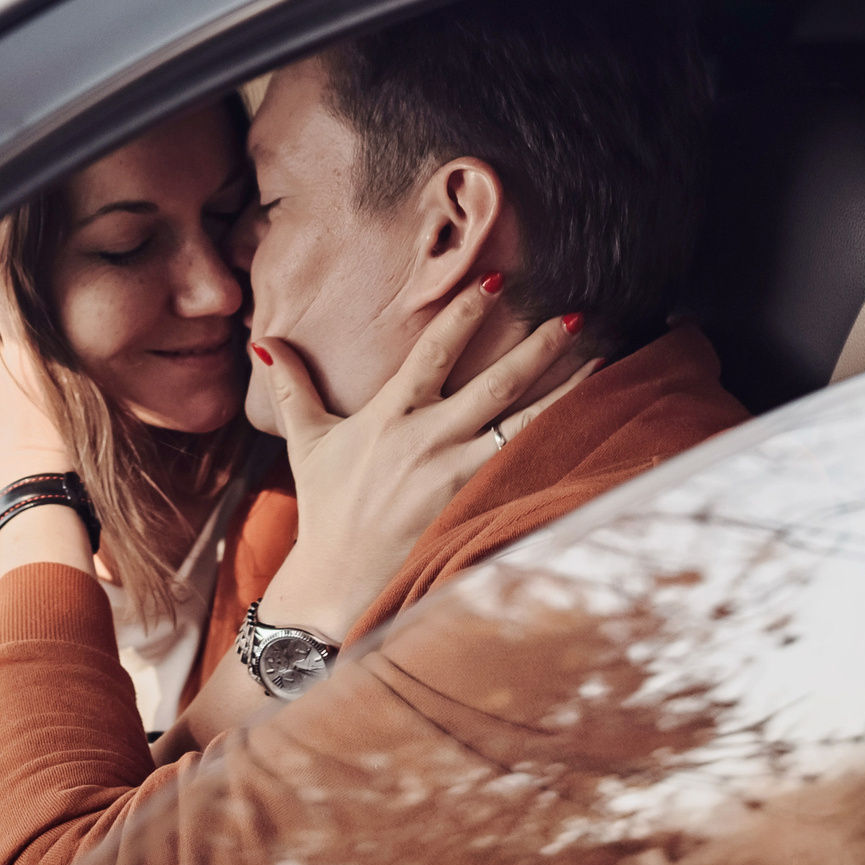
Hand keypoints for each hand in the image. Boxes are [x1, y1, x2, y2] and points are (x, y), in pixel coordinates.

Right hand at [254, 276, 597, 640]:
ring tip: (601, 359)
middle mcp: (429, 440)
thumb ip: (293, 386)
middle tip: (573, 315)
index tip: (497, 281)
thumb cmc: (326, 509)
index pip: (435, 351)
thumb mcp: (306, 442)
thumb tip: (264, 339)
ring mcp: (457, 476)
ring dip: (565, 390)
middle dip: (538, 347)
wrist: (337, 582)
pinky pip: (526, 469)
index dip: (466, 314)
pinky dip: (559, 445)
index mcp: (391, 415)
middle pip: (496, 383)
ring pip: (524, 424)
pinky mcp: (474, 507)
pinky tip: (591, 424)